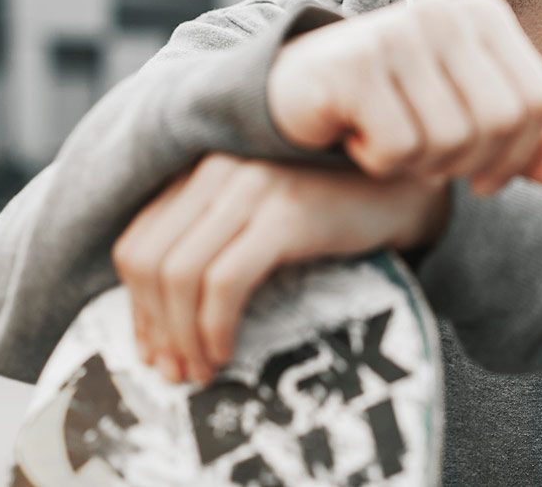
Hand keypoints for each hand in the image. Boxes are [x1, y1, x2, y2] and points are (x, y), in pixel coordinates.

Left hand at [111, 154, 449, 385]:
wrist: (404, 196)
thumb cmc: (328, 220)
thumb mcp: (256, 225)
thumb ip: (208, 248)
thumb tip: (154, 333)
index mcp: (200, 170)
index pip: (136, 243)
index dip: (137, 309)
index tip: (156, 354)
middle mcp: (216, 167)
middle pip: (149, 262)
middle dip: (154, 329)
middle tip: (176, 373)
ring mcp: (250, 186)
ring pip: (181, 275)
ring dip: (184, 336)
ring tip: (203, 370)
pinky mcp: (284, 213)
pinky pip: (225, 282)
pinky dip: (215, 327)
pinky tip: (227, 353)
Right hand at [268, 0, 541, 195]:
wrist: (295, 89)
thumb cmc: (391, 104)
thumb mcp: (464, 120)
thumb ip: (523, 144)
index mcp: (484, 14)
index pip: (540, 102)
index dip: (517, 154)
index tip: (478, 172)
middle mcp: (445, 12)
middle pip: (501, 122)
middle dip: (467, 164)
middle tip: (429, 164)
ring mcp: (398, 33)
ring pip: (451, 139)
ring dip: (420, 165)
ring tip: (391, 145)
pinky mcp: (354, 65)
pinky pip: (400, 147)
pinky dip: (380, 162)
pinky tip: (357, 138)